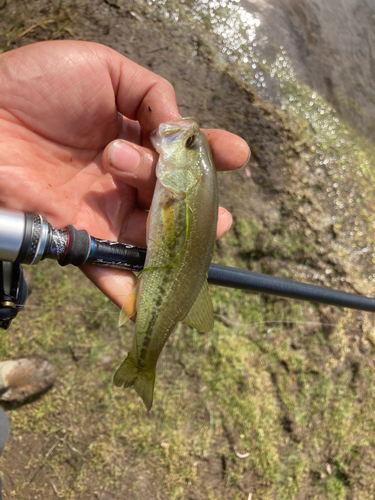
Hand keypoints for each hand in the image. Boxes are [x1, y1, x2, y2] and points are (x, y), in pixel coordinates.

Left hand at [0, 40, 249, 306]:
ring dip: (178, 242)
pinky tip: (154, 302)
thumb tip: (180, 130)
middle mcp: (123, 181)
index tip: (237, 153)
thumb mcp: (105, 69)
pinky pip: (109, 266)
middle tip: (217, 214)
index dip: (210, 154)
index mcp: (134, 141)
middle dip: (201, 209)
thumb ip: (152, 95)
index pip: (181, 153)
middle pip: (173, 201)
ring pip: (151, 235)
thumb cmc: (37, 84)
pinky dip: (131, 287)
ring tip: (191, 228)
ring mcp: (103, 211)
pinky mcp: (78, 235)